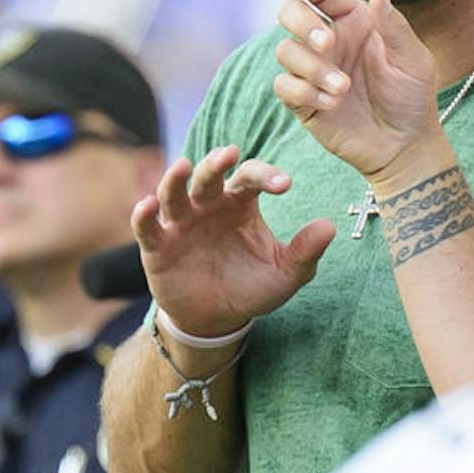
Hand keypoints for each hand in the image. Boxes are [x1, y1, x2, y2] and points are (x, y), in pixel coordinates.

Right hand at [132, 145, 334, 336]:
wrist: (217, 320)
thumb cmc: (252, 287)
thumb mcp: (285, 274)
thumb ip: (305, 251)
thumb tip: (330, 227)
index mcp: (240, 203)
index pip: (251, 176)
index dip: (266, 175)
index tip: (286, 184)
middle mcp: (208, 205)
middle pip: (209, 174)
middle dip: (217, 161)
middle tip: (231, 152)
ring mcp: (180, 223)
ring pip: (174, 192)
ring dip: (176, 178)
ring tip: (183, 166)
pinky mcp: (158, 245)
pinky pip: (147, 226)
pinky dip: (143, 214)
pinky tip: (148, 205)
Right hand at [273, 0, 438, 179]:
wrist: (404, 144)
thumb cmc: (412, 96)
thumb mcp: (412, 60)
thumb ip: (393, 26)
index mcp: (354, 21)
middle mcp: (328, 40)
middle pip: (291, 13)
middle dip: (303, 24)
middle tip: (328, 44)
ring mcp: (312, 69)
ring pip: (286, 51)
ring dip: (313, 67)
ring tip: (343, 88)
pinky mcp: (302, 99)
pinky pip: (284, 85)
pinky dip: (305, 92)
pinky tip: (332, 103)